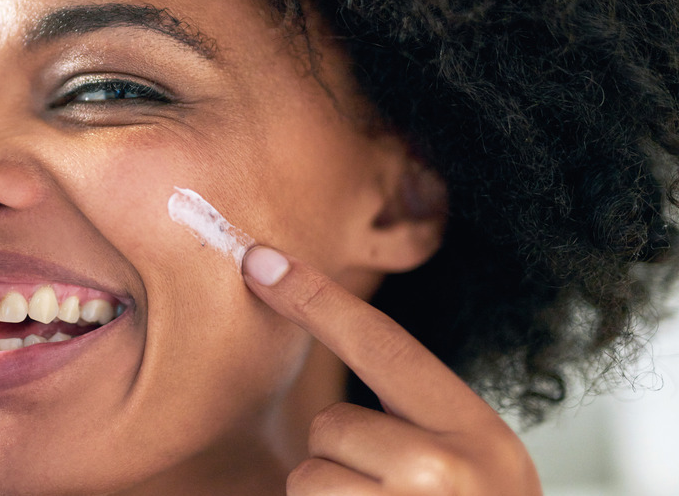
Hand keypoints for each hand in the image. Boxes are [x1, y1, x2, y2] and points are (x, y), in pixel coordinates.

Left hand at [242, 246, 542, 495]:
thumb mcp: (474, 465)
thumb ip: (415, 420)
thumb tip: (329, 376)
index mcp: (477, 435)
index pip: (382, 345)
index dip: (314, 298)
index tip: (258, 259)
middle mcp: (445, 473)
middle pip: (331, 428)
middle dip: (343, 459)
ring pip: (308, 478)